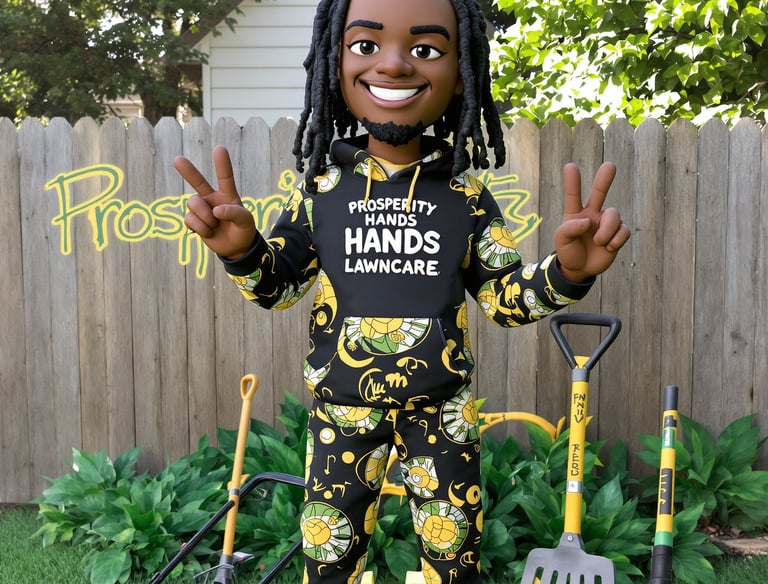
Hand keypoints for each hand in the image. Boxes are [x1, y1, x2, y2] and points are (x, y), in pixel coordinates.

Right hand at [174, 146, 256, 258]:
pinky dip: (201, 228)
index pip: (225, 177)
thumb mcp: (246, 222)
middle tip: (177, 159)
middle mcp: (212, 198)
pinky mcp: (193, 221)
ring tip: (214, 225)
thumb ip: (235, 214)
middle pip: (198, 182)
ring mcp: (202, 209)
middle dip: (188, 171)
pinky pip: (189, 219)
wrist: (235, 248)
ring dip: (205, 217)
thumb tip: (216, 210)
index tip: (220, 148)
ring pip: (193, 203)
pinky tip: (208, 232)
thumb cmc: (243, 230)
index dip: (222, 164)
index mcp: (228, 195)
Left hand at [554, 162, 629, 281]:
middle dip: (605, 179)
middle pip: (600, 192)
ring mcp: (605, 223)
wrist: (579, 269)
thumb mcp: (561, 241)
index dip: (572, 181)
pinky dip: (616, 240)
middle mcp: (592, 214)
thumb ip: (569, 229)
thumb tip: (588, 221)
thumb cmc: (568, 252)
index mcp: (575, 213)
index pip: (573, 195)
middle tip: (610, 165)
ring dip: (607, 230)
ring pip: (614, 215)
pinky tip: (607, 247)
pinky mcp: (617, 234)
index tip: (570, 166)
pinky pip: (623, 230)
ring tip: (599, 242)